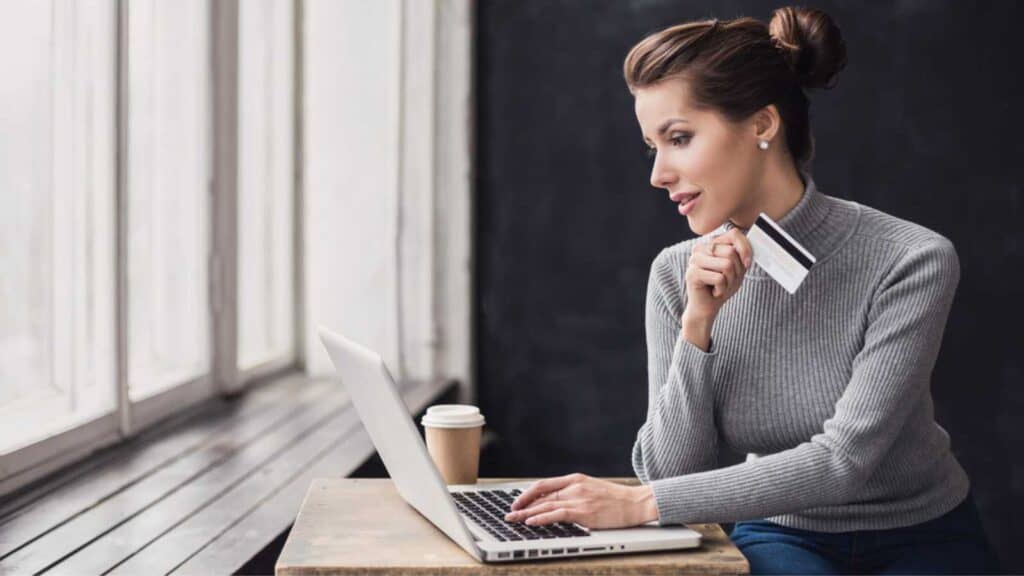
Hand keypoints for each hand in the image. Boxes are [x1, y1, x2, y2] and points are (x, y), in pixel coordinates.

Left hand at [504, 473, 657, 528]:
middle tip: (509, 513)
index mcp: (575, 479)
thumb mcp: (591, 488)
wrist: (635, 502)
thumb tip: (554, 501)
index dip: (527, 494)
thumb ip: (573, 492)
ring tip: (514, 519)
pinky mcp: (584, 512)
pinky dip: (542, 518)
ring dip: (526, 513)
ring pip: (545, 505)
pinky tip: (531, 522)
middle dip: (522, 505)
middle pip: (541, 495)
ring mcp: (579, 499)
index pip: (543, 484)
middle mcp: (574, 487)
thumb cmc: (615, 499)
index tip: (517, 502)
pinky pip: (557, 514)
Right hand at [683, 228, 752, 321]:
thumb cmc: (722, 287)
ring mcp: (694, 260)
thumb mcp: (737, 269)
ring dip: (729, 281)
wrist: (706, 307)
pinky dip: (722, 289)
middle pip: (731, 252)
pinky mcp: (692, 273)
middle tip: (728, 281)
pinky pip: (719, 278)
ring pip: (726, 265)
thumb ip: (741, 255)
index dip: (745, 249)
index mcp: (711, 243)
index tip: (747, 264)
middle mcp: (700, 248)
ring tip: (721, 286)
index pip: (734, 234)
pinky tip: (714, 291)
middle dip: (736, 271)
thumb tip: (745, 249)